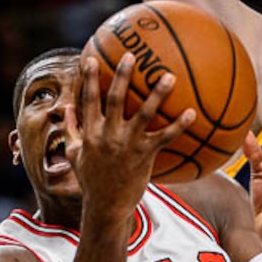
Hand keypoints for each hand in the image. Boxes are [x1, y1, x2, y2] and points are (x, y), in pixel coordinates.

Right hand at [65, 53, 195, 223]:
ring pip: (144, 114)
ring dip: (157, 94)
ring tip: (169, 76)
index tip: (91, 58)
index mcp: (90, 134)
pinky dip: (179, 126)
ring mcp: (127, 145)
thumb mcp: (74, 156)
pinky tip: (193, 113)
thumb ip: (70, 130)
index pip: (88, 101)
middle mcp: (108, 136)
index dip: (89, 79)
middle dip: (123, 75)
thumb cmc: (91, 181)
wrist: (106, 208)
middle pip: (116, 99)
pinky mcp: (144, 156)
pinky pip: (164, 137)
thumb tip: (68, 107)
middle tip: (132, 54)